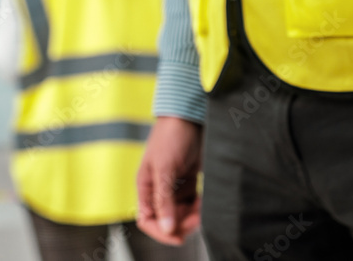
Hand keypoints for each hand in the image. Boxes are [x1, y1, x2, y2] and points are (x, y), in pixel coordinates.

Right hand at [136, 117, 202, 245]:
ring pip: (182, 215)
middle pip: (167, 220)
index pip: (147, 219)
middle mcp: (159, 189)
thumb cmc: (170, 136)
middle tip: (197, 218)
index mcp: (146, 187)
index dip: (160, 232)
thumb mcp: (164, 168)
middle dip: (182, 224)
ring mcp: (175, 187)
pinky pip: (194, 205)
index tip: (178, 236)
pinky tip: (205, 201)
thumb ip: (164, 200)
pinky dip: (200, 208)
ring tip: (202, 208)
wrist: (189, 116)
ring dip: (193, 217)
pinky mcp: (190, 183)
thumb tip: (166, 228)